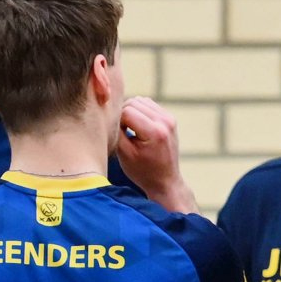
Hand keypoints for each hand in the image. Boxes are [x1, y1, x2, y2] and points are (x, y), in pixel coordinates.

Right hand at [116, 97, 196, 212]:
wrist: (165, 181)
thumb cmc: (142, 172)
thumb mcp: (124, 154)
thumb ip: (116, 131)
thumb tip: (111, 111)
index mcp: (154, 132)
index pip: (126, 111)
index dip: (117, 121)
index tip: (118, 136)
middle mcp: (165, 121)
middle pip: (133, 102)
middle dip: (123, 115)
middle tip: (123, 133)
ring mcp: (169, 118)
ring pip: (140, 100)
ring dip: (131, 111)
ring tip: (131, 130)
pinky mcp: (170, 118)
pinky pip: (148, 105)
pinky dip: (140, 112)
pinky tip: (139, 127)